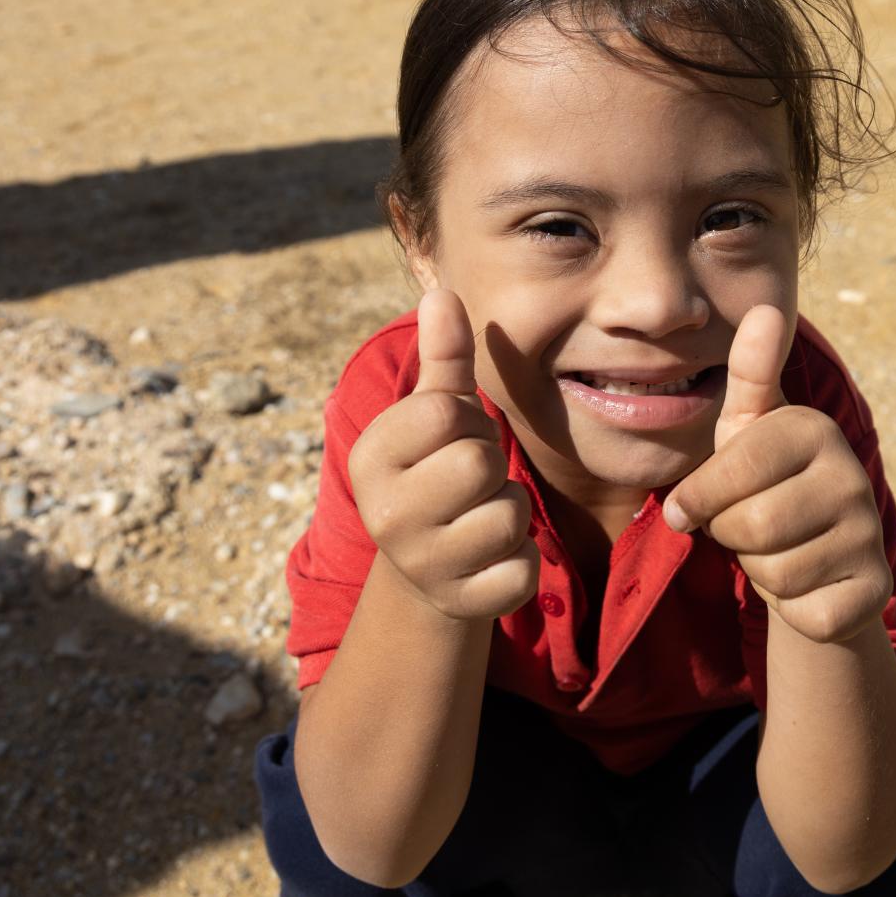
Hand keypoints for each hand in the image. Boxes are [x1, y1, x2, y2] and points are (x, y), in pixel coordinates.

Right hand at [348, 289, 539, 620]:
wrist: (426, 572)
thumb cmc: (434, 471)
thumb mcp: (436, 414)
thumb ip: (443, 357)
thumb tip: (442, 292)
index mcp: (371, 457)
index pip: (445, 412)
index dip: (465, 420)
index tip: (450, 440)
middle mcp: (386, 514)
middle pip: (480, 463)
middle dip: (490, 467)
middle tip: (469, 483)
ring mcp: (422, 565)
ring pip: (509, 515)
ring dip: (510, 511)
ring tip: (479, 516)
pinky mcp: (464, 603)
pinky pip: (524, 567)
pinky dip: (521, 560)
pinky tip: (491, 559)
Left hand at [664, 305, 892, 643]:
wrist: (817, 560)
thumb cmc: (765, 485)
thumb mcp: (745, 431)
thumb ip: (749, 373)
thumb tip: (765, 306)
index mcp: (812, 430)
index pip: (729, 473)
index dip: (700, 499)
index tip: (695, 505)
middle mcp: (850, 476)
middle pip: (749, 525)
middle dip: (730, 536)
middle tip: (747, 526)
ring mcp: (869, 534)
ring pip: (773, 570)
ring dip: (758, 570)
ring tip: (777, 549)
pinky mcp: (873, 590)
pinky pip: (800, 609)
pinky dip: (788, 605)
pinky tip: (804, 581)